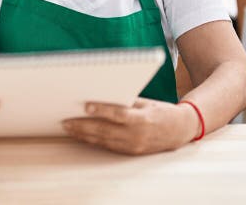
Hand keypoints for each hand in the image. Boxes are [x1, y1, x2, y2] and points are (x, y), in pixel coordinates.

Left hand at [62, 98, 199, 154]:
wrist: (180, 130)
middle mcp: (137, 135)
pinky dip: (93, 141)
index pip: (119, 114)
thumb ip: (125, 101)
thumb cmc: (160, 111)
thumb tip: (101, 94)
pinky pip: (108, 147)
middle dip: (83, 126)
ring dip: (84, 135)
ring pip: (103, 141)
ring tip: (68, 128)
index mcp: (142, 119)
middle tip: (65, 121)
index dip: (101, 110)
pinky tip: (81, 136)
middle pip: (105, 130)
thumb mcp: (145, 102)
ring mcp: (134, 146)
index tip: (85, 106)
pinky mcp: (131, 152)